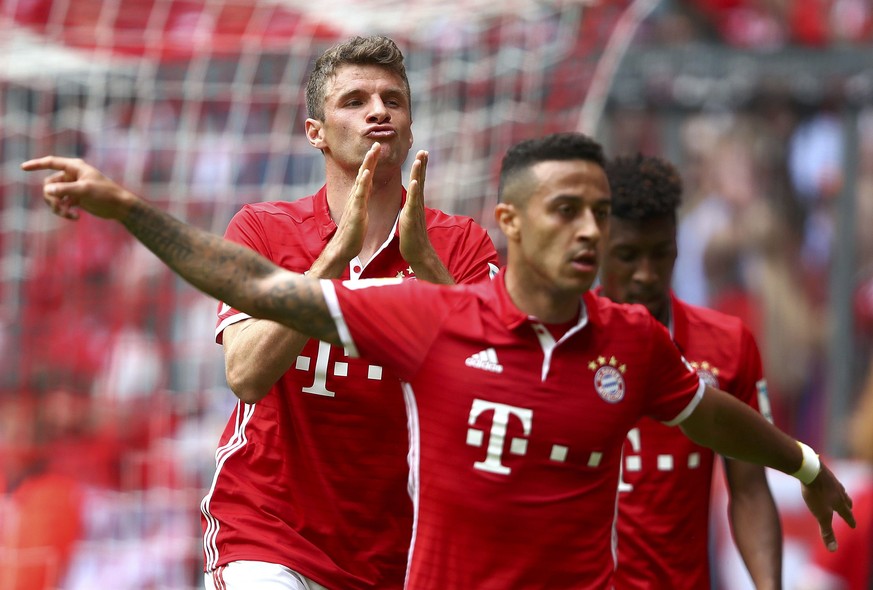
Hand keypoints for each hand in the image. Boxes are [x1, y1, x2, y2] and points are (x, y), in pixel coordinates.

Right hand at [20, 156, 134, 220]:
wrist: (119, 207)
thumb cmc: (105, 194)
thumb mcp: (84, 190)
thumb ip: (65, 189)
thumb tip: (47, 190)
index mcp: (75, 167)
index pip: (51, 162)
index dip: (36, 164)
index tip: (22, 168)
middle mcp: (72, 175)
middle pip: (49, 184)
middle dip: (51, 197)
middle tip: (59, 207)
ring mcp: (73, 187)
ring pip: (53, 195)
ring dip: (57, 206)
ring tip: (67, 214)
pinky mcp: (76, 198)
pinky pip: (61, 204)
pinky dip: (64, 211)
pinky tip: (75, 217)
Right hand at [329, 142, 380, 261]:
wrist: (344, 248)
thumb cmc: (354, 232)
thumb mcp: (361, 213)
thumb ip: (362, 201)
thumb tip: (365, 194)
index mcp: (360, 197)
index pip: (367, 176)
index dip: (372, 162)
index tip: (377, 149)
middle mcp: (356, 196)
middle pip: (363, 173)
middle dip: (370, 158)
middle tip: (376, 143)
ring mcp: (354, 203)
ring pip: (361, 180)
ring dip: (367, 164)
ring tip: (373, 151)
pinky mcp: (355, 211)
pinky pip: (359, 195)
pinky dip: (363, 183)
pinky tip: (366, 173)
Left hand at [399, 150, 433, 263]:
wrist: (418, 253)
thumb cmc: (413, 237)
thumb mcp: (410, 217)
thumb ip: (411, 207)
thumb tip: (412, 200)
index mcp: (415, 203)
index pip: (418, 181)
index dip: (420, 168)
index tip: (422, 154)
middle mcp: (418, 203)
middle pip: (420, 180)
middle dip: (422, 165)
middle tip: (424, 150)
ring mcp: (416, 210)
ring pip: (417, 188)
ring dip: (418, 173)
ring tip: (420, 159)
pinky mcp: (412, 217)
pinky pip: (413, 202)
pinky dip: (414, 191)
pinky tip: (415, 181)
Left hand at [801, 462, 855, 550]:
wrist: (809, 469)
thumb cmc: (816, 493)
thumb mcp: (821, 515)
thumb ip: (827, 532)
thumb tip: (833, 550)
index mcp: (839, 502)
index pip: (847, 514)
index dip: (850, 520)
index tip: (853, 525)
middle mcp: (837, 490)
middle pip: (845, 498)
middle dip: (848, 504)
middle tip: (850, 507)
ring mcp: (830, 479)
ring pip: (837, 488)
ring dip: (839, 492)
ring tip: (838, 493)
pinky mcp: (821, 471)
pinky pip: (826, 478)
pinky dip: (827, 482)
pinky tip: (822, 480)